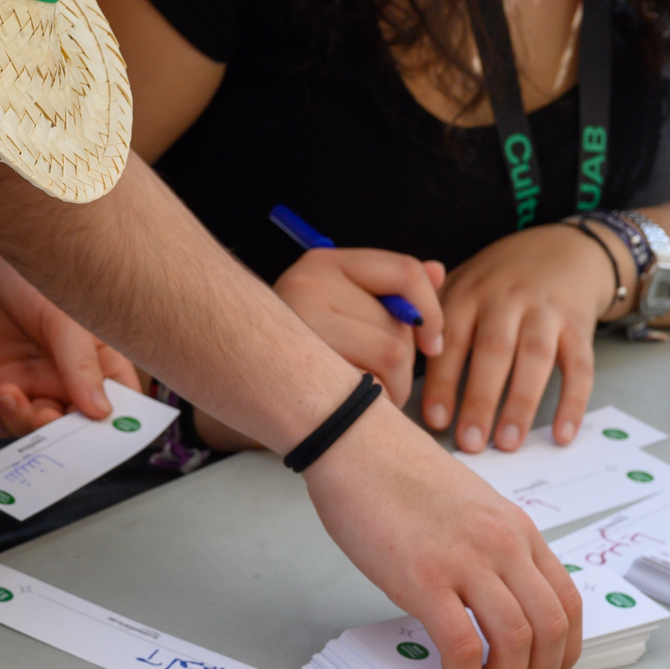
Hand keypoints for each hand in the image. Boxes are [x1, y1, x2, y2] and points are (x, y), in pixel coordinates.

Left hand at [0, 238, 137, 438]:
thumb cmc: (37, 276)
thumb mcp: (65, 318)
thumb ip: (80, 364)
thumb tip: (101, 412)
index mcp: (99, 365)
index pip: (117, 407)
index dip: (113, 431)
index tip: (99, 439)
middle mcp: (67, 381)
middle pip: (70, 429)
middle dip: (56, 432)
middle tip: (44, 417)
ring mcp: (31, 384)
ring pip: (28, 429)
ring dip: (18, 421)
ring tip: (9, 392)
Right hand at [271, 247, 446, 407]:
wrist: (230, 381)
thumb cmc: (292, 348)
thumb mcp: (339, 307)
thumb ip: (390, 290)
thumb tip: (439, 271)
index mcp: (323, 262)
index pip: (404, 272)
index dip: (431, 311)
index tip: (432, 343)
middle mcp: (308, 284)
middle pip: (399, 326)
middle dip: (403, 365)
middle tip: (378, 381)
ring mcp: (301, 324)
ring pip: (391, 356)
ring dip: (391, 389)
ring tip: (360, 396)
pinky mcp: (300, 367)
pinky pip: (368, 387)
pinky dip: (369, 406)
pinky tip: (343, 406)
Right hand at [302, 401, 581, 668]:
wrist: (356, 444)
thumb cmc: (398, 473)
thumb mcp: (469, 506)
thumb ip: (490, 547)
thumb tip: (493, 597)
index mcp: (517, 529)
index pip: (568, 601)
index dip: (565, 649)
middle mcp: (503, 546)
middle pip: (552, 628)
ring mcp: (466, 563)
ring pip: (516, 642)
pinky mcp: (424, 580)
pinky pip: (462, 648)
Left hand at [418, 223, 621, 453]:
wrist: (562, 249)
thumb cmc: (496, 282)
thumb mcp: (458, 286)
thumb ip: (426, 320)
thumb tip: (392, 364)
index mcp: (468, 294)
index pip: (450, 339)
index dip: (441, 380)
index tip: (434, 420)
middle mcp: (507, 300)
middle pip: (493, 349)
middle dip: (479, 398)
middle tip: (470, 442)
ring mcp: (545, 312)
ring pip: (535, 357)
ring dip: (520, 403)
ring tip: (507, 443)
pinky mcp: (579, 325)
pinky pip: (579, 366)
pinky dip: (573, 402)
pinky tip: (562, 435)